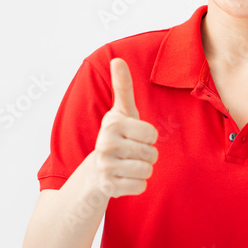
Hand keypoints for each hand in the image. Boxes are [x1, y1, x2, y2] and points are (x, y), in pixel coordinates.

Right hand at [92, 58, 158, 198]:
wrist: (96, 170)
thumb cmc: (117, 136)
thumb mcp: (121, 112)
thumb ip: (123, 87)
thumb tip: (118, 59)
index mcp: (112, 124)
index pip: (151, 133)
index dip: (148, 137)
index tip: (134, 136)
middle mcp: (105, 144)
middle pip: (151, 153)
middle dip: (147, 155)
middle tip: (131, 153)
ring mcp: (105, 167)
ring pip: (147, 171)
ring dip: (143, 170)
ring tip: (128, 165)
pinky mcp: (109, 187)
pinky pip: (141, 186)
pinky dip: (137, 184)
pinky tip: (124, 178)